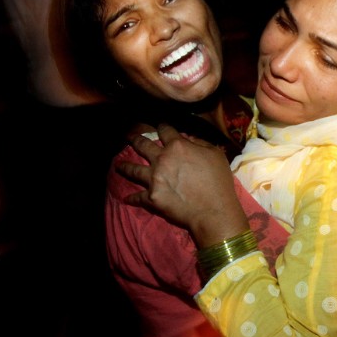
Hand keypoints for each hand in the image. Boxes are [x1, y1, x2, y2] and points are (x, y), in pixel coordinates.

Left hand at [116, 123, 249, 247]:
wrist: (213, 211)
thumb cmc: (218, 181)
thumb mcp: (216, 155)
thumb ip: (201, 143)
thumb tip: (189, 139)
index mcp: (178, 146)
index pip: (165, 130)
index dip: (162, 126)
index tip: (159, 126)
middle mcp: (161, 159)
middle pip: (142, 145)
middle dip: (134, 138)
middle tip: (128, 136)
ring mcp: (154, 179)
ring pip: (133, 169)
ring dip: (124, 166)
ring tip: (118, 166)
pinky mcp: (151, 198)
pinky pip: (137, 196)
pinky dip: (132, 197)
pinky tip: (127, 198)